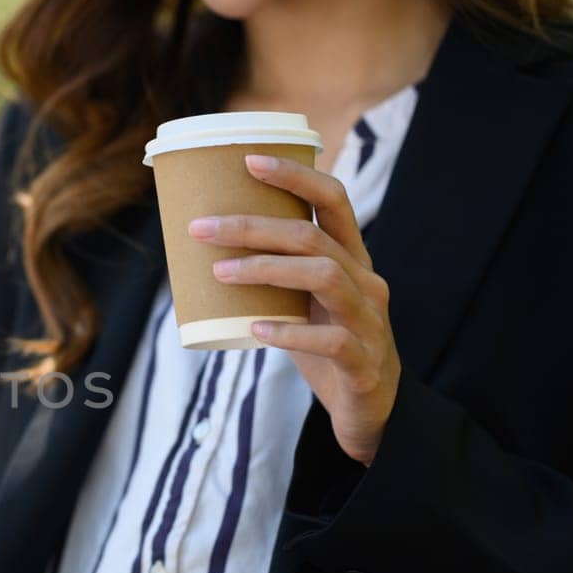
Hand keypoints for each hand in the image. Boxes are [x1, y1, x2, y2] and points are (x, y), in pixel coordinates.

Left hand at [187, 152, 400, 466]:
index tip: (248, 160)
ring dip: (265, 270)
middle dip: (254, 226)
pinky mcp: (364, 363)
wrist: (370, 412)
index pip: (333, 200)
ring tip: (220, 273)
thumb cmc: (327, 349)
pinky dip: (288, 333)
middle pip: (313, 236)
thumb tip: (203, 253)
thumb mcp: (303, 304)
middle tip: (201, 228)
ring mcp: (370, 321)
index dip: (295, 175)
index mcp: (352, 259)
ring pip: (323, 276)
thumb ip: (273, 277)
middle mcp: (366, 281)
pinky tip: (255, 331)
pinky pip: (330, 340)